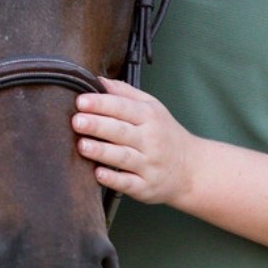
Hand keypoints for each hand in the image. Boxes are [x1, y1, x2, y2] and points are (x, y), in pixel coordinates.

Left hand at [72, 78, 195, 204]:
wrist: (191, 168)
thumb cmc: (165, 134)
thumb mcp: (153, 108)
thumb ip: (125, 93)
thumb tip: (98, 80)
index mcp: (150, 117)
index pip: (124, 107)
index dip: (102, 104)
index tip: (81, 101)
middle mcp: (150, 140)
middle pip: (121, 131)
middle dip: (98, 125)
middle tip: (77, 121)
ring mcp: (149, 165)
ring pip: (123, 157)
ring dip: (102, 151)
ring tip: (82, 145)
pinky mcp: (146, 187)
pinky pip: (129, 183)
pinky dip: (114, 178)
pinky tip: (98, 173)